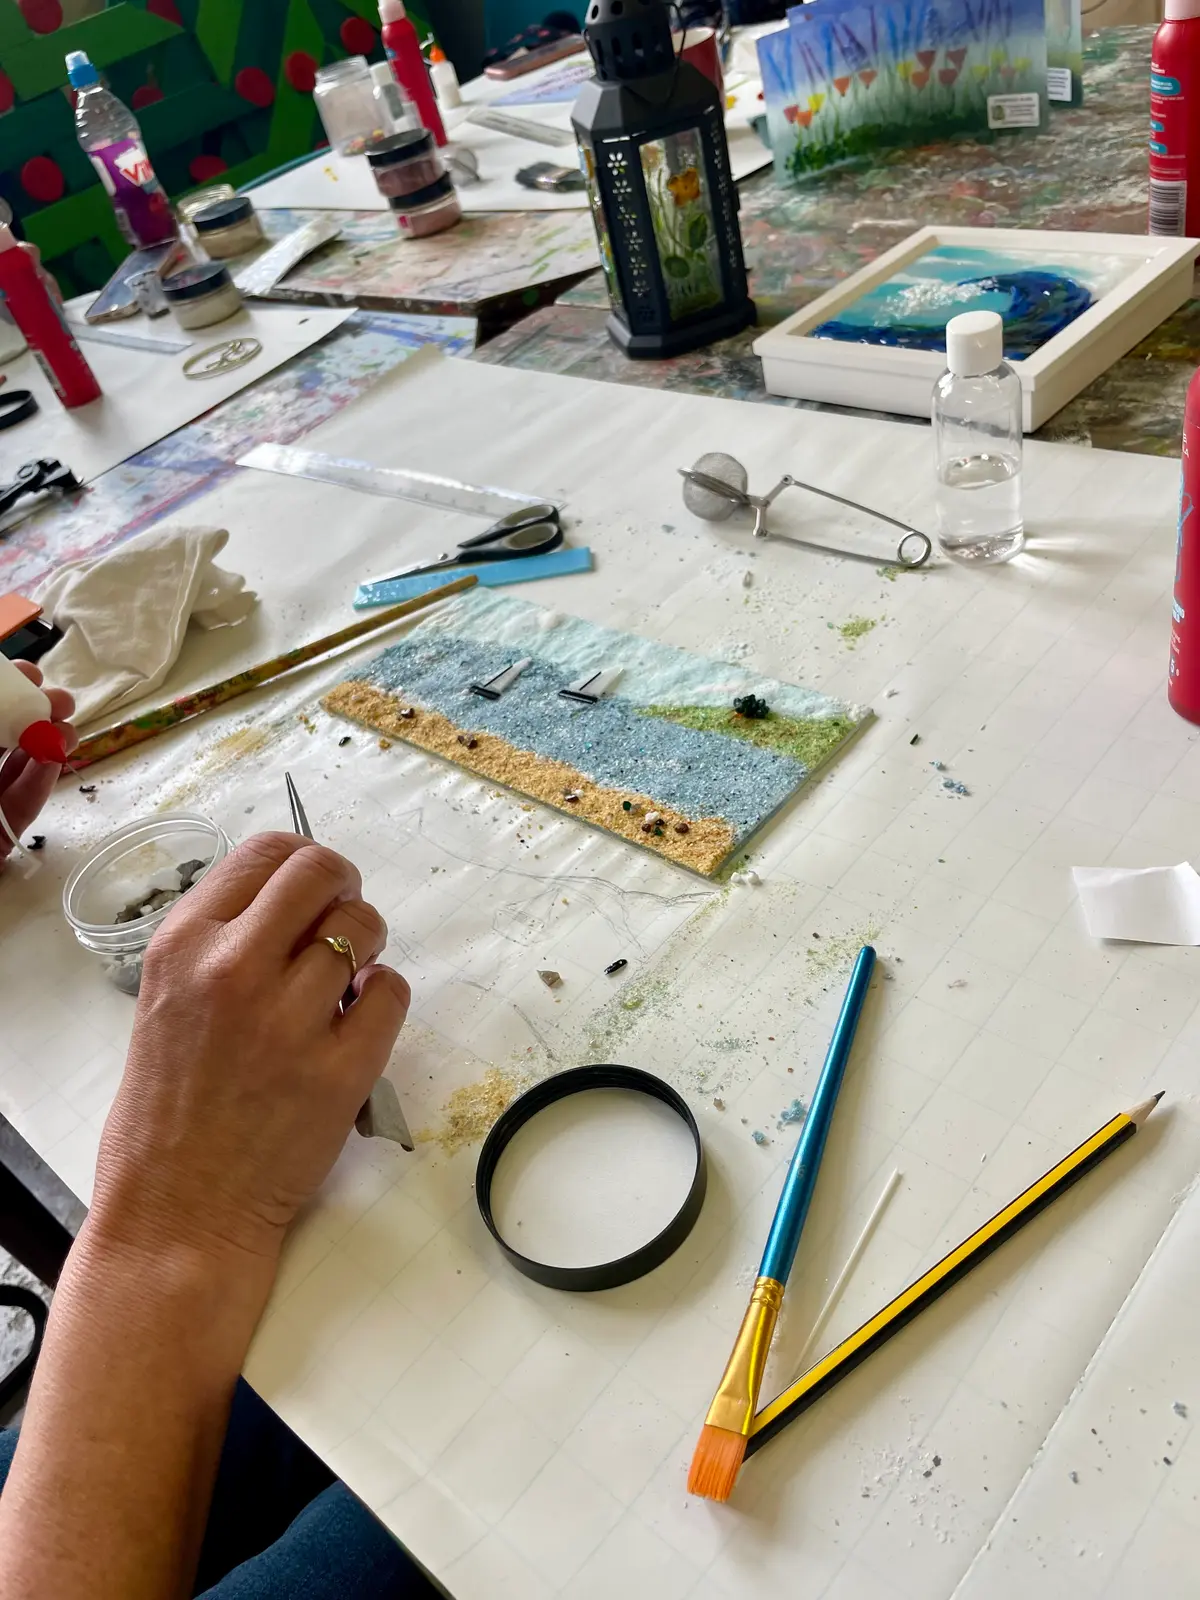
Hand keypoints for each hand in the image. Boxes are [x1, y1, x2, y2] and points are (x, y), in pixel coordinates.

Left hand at [0, 662, 76, 861]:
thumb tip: (8, 704)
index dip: (1, 690)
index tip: (25, 673)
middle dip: (30, 713)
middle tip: (59, 699)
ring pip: (13, 769)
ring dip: (46, 743)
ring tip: (70, 728)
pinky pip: (20, 806)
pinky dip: (41, 780)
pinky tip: (59, 757)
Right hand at [91, 834, 409, 1264]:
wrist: (176, 1214)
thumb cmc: (166, 1113)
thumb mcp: (165, 1000)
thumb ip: (220, 944)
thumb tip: (293, 901)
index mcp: (183, 946)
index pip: (267, 853)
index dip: (304, 863)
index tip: (315, 890)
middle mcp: (233, 969)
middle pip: (323, 873)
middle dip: (344, 889)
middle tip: (345, 924)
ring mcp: (289, 1020)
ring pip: (364, 929)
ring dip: (367, 948)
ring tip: (345, 985)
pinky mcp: (340, 1070)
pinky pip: (392, 993)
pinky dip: (384, 999)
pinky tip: (357, 1023)